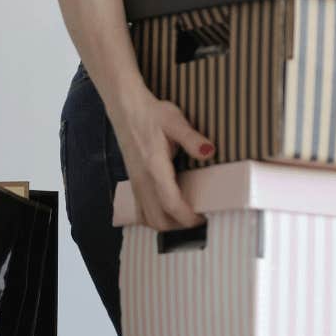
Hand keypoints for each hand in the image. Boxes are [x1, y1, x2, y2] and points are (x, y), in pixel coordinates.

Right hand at [110, 89, 214, 231]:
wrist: (126, 108)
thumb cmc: (151, 114)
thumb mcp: (175, 121)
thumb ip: (192, 139)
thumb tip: (209, 152)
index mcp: (154, 167)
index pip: (171, 204)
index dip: (188, 218)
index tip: (203, 218)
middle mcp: (142, 180)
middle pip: (158, 220)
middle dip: (179, 227)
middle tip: (198, 219)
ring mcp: (136, 183)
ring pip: (148, 218)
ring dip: (167, 224)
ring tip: (186, 217)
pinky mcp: (134, 182)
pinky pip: (142, 211)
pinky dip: (155, 217)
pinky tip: (168, 211)